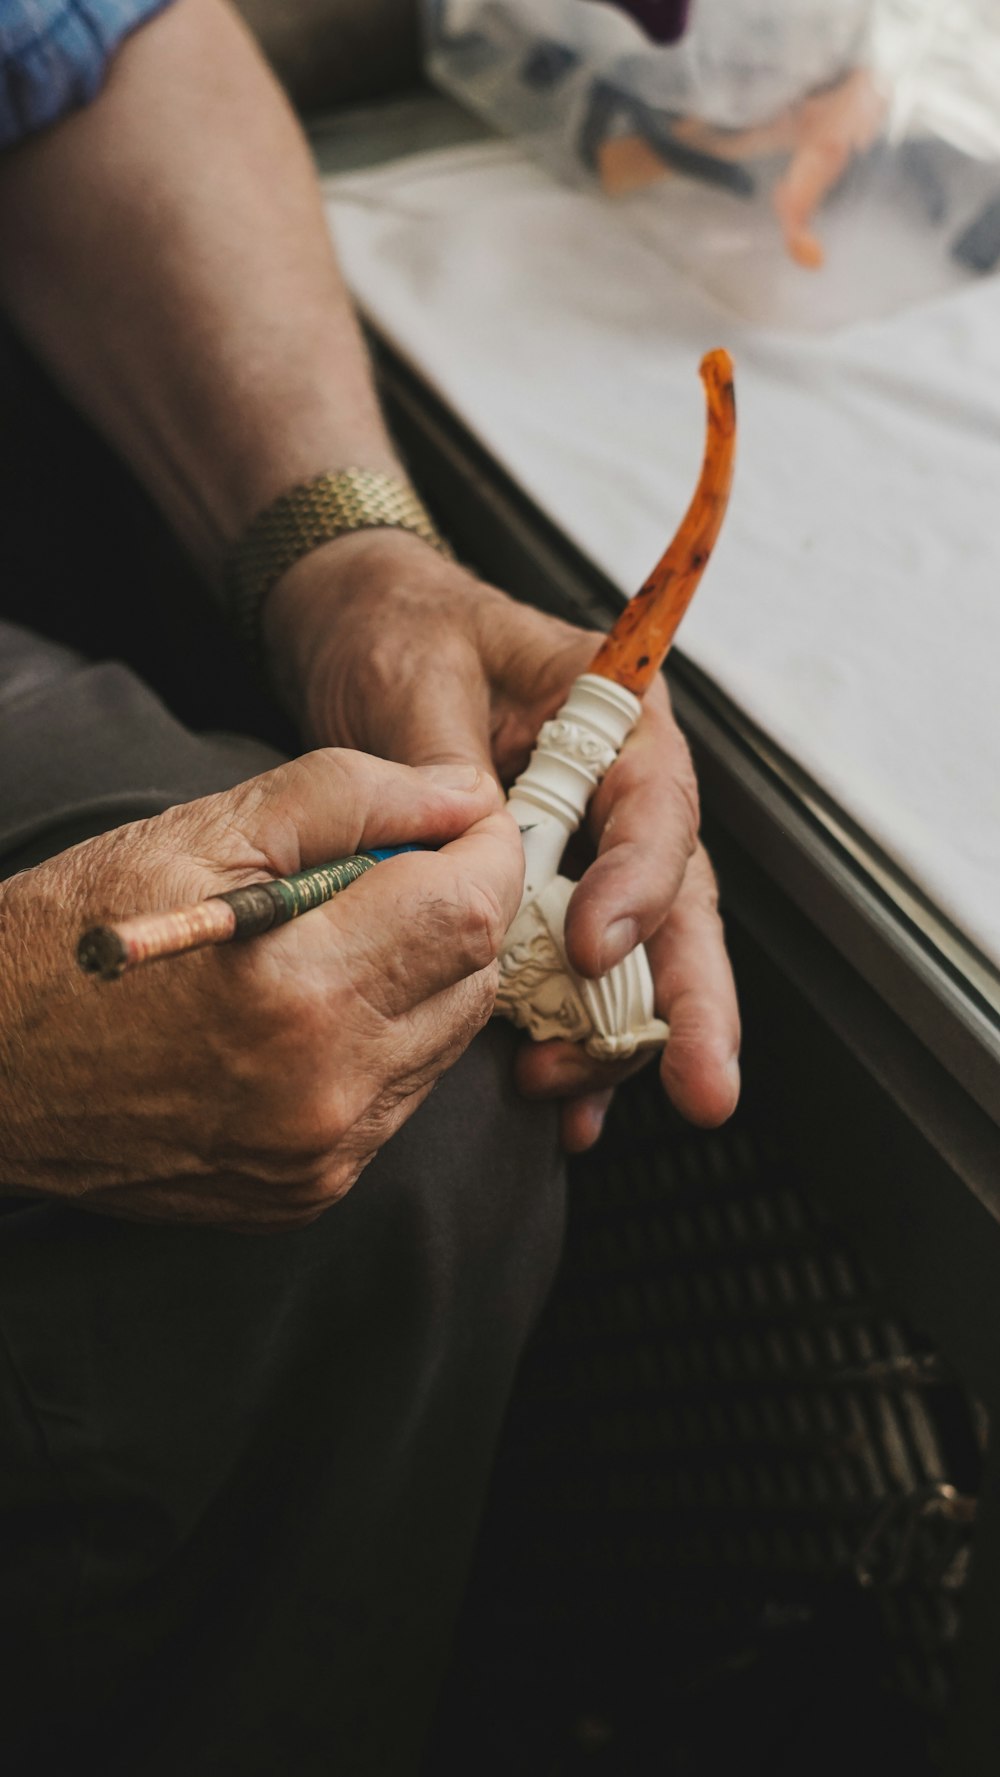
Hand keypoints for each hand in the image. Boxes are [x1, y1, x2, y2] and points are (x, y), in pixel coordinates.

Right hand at [0, 750, 520, 1228]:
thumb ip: (352, 796)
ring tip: (340, 938)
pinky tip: (314, 1010)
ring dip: (424, 976)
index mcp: (299, 988)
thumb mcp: (203, 831)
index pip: (472, 909)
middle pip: (476, 977)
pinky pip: (400, 1100)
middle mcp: (325, 1089)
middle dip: (456, 907)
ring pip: (447, 1040)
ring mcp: (320, 1156)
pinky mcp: (308, 1192)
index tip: (458, 819)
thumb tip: (464, 795)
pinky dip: (385, 1041)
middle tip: (390, 868)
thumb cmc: (74, 937)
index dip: (483, 848)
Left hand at [263, 531, 740, 1152]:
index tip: (592, 945)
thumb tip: (477, 839)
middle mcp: (617, 794)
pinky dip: (573, 1044)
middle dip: (692, 1001)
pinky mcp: (541, 903)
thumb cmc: (396, 632)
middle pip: (676, 902)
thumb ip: (448, 756)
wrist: (356, 639)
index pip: (654, 803)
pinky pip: (573, 983)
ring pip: (636, 959)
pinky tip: (564, 1104)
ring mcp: (587, 856)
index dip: (638, 881)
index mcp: (613, 717)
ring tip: (579, 1101)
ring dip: (621, 1039)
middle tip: (704, 1086)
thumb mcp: (413, 673)